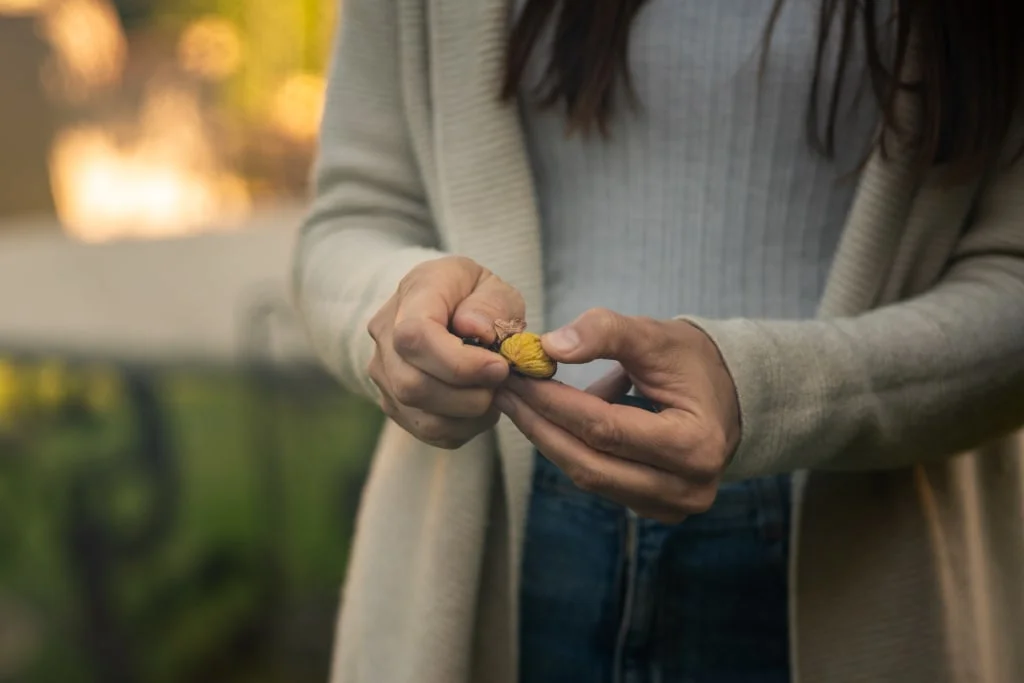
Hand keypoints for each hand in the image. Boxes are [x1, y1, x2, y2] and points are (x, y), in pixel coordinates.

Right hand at [367, 256, 523, 448]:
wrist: (450, 307)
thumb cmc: (475, 296)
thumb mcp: (495, 287)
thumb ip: (491, 305)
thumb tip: (475, 330)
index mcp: (412, 294)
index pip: (415, 336)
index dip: (459, 363)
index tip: (498, 367)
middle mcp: (385, 334)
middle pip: (412, 384)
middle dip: (468, 395)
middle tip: (501, 382)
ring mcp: (383, 372)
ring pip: (420, 415)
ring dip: (468, 415)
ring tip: (493, 393)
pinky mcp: (394, 402)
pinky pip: (428, 430)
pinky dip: (463, 427)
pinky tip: (479, 406)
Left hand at [494, 308, 740, 522]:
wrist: (727, 395)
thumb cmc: (691, 362)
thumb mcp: (654, 336)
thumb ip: (605, 333)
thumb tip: (550, 346)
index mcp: (694, 444)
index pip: (605, 427)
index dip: (555, 402)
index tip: (517, 375)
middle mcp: (687, 487)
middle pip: (591, 462)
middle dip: (539, 424)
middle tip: (504, 391)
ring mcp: (671, 506)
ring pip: (590, 476)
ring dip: (548, 438)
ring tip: (518, 402)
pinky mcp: (655, 509)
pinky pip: (599, 481)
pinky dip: (569, 449)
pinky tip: (547, 419)